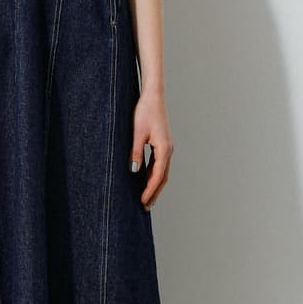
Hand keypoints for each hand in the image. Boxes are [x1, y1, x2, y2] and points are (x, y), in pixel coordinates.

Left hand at [130, 91, 172, 208]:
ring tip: (146, 197)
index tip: (143, 202)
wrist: (153, 96)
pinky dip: (153, 175)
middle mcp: (168, 150)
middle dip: (154, 192)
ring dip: (154, 185)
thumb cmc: (144, 112)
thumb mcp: (137, 133)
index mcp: (164, 149)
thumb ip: (136, 152)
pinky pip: (159, 164)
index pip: (157, 176)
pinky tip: (145, 180)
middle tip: (146, 206)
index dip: (150, 190)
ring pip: (162, 172)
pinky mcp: (162, 144)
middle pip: (163, 177)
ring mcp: (166, 147)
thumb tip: (134, 171)